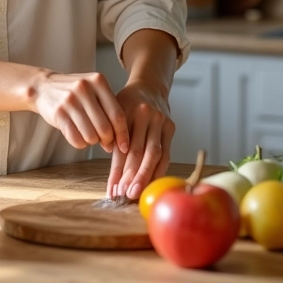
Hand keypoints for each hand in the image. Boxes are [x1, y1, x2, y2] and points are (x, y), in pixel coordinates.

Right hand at [30, 71, 129, 153]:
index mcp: (98, 81)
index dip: (123, 134)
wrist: (43, 87)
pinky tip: (77, 135)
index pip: (117, 114)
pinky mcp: (58, 112)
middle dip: (107, 141)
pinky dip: (80, 143)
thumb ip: (108, 111)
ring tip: (88, 135)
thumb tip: (119, 143)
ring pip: (91, 136)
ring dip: (92, 142)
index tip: (124, 147)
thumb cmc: (75, 94)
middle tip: (104, 142)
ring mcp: (70, 100)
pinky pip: (76, 139)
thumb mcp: (93, 91)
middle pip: (105, 128)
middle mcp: (85, 88)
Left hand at [106, 80, 173, 199]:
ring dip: (144, 176)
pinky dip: (158, 171)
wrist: (149, 87)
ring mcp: (160, 120)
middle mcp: (144, 114)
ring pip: (153, 154)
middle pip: (138, 151)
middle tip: (123, 195)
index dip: (116, 169)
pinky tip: (151, 184)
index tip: (112, 189)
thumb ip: (111, 138)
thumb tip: (112, 174)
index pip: (120, 145)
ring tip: (135, 194)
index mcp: (125, 109)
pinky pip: (166, 154)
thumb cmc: (126, 104)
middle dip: (130, 176)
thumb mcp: (113, 113)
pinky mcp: (170, 127)